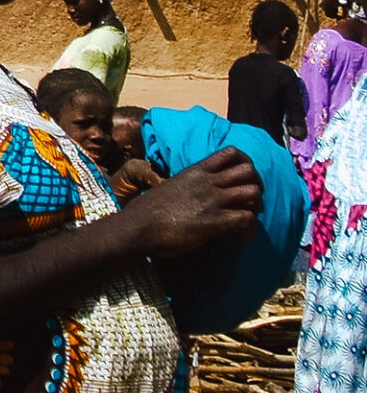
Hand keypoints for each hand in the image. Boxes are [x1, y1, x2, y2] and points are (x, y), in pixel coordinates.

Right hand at [121, 146, 260, 256]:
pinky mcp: (215, 222)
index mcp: (196, 171)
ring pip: (253, 193)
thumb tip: (196, 195)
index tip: (242, 182)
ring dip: (254, 209)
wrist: (137, 227)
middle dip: (255, 187)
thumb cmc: (149, 210)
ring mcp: (212, 200)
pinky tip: (238, 240)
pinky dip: (249, 231)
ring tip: (244, 223)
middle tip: (247, 204)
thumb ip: (189, 186)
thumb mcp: (171, 187)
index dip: (245, 166)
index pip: (232, 153)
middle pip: (249, 171)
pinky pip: (247, 219)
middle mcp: (207, 182)